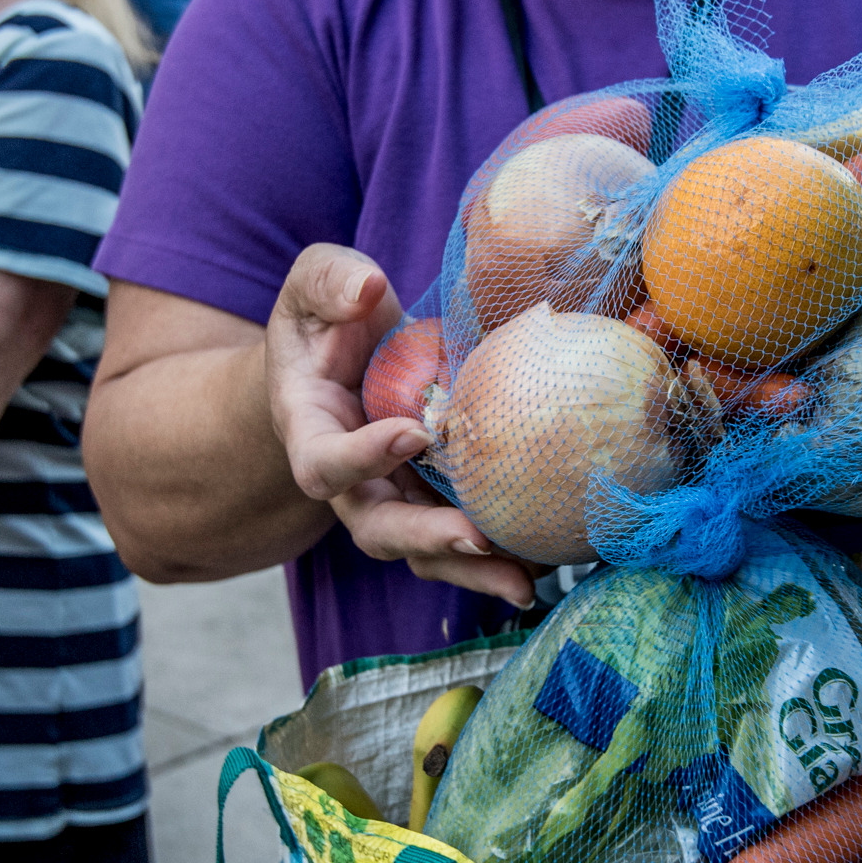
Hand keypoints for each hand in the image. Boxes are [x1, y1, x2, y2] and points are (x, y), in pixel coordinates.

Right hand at [263, 244, 535, 608]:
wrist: (338, 357)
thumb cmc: (327, 318)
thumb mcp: (315, 282)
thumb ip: (330, 280)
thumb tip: (369, 289)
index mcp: (311, 431)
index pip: (324, 461)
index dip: (361, 458)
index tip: (411, 433)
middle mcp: (351, 482)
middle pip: (378, 529)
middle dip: (426, 539)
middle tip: (477, 539)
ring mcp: (396, 497)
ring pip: (425, 551)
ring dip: (472, 570)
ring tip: (525, 582)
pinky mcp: (437, 500)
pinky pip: (464, 537)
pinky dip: (501, 555)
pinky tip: (550, 561)